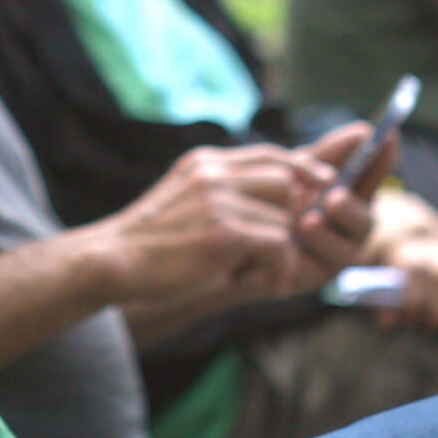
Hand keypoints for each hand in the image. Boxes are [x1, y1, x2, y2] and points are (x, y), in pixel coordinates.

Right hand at [98, 142, 339, 302]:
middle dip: (296, 215)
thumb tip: (277, 196)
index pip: (270, 153)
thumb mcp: (185, 200)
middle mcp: (213, 173)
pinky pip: (278, 245)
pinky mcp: (222, 233)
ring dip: (286, 250)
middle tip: (289, 249)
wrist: (111, 261)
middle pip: (285, 180)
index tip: (325, 182)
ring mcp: (217, 200)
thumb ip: (222, 191)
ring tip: (272, 273)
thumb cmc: (150, 243)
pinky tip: (269, 284)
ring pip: (284, 217)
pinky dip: (281, 268)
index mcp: (205, 163)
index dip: (304, 166)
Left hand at [286, 122, 386, 285]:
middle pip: (364, 223)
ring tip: (307, 223)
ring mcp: (331, 256)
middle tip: (334, 199)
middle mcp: (348, 231)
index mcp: (351, 198)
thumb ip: (328, 155)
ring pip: (341, 253)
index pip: (372, 179)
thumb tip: (364, 131)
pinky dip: (297, 258)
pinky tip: (283, 244)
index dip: (382, 162)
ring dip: (326, 236)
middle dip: (352, 210)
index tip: (389, 138)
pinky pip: (309, 272)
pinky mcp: (307, 279)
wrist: (239, 231)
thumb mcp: (299, 171)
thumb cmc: (275, 194)